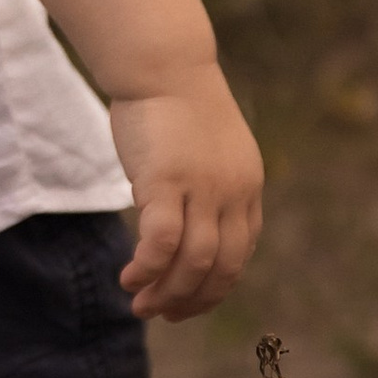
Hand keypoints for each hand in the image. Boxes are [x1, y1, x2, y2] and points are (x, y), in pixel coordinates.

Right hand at [107, 63, 263, 319]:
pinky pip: (163, 242)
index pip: (239, 256)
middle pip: (220, 267)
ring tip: (139, 304)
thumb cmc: (174, 105)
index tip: (184, 304)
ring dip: (167, 292)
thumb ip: (206, 189)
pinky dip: (148, 269)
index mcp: (247, 187)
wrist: (162, 64)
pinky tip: (130, 278)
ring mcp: (203, 187)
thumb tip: (185, 230)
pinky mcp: (166, 181)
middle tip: (157, 313)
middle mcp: (233, 191)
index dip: (213, 289)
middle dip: (189, 301)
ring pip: (194, 262)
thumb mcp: (206, 152)